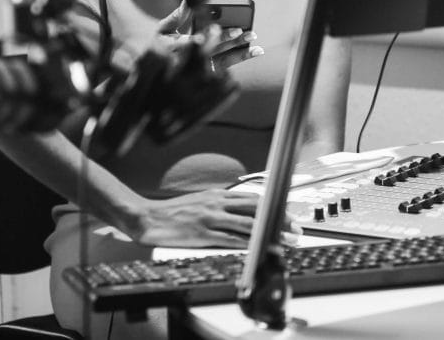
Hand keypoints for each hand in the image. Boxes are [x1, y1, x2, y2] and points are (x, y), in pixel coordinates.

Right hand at [126, 189, 300, 248]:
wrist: (148, 218)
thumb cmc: (173, 212)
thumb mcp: (200, 201)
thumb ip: (220, 205)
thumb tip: (240, 213)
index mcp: (216, 195)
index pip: (252, 198)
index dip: (273, 206)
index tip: (288, 213)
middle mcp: (216, 204)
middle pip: (255, 210)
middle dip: (279, 218)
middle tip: (296, 228)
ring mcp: (210, 219)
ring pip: (248, 225)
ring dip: (270, 233)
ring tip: (286, 241)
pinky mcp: (203, 235)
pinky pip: (231, 240)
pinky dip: (249, 244)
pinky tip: (260, 249)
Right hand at [156, 1, 262, 70]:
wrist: (160, 71)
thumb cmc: (161, 43)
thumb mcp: (163, 28)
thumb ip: (177, 15)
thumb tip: (189, 0)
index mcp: (176, 48)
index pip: (189, 43)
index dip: (199, 39)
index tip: (209, 32)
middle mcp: (191, 61)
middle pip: (211, 49)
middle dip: (226, 39)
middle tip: (241, 31)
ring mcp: (201, 69)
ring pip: (223, 60)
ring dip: (240, 51)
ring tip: (254, 40)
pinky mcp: (209, 73)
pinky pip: (229, 66)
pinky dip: (241, 58)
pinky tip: (254, 51)